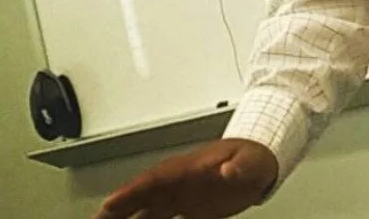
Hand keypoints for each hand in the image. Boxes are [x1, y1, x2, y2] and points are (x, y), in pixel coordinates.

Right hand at [93, 138, 277, 218]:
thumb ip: (238, 167)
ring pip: (144, 211)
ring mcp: (180, 195)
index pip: (153, 180)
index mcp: (187, 169)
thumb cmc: (252, 157)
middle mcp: (178, 182)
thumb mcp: (249, 161)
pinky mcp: (188, 208)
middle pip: (139, 196)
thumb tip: (229, 171)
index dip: (130, 193)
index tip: (109, 204)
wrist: (259, 161)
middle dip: (114, 209)